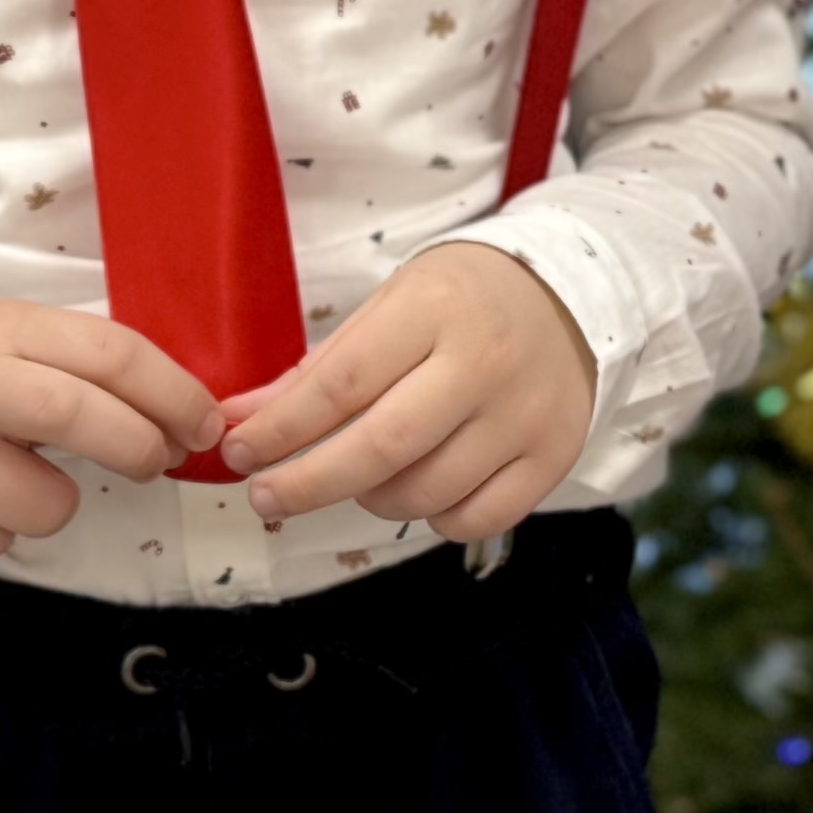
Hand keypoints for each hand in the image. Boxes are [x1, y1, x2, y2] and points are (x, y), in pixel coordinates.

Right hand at [0, 302, 221, 562]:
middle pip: (76, 416)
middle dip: (139, 447)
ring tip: (21, 477)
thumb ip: (90, 369)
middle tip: (156, 461)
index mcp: (2, 330)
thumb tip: (188, 421)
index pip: (109, 353)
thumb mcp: (16, 341)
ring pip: (42, 504)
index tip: (204, 426)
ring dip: (55, 502)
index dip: (174, 394)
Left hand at [220, 242, 596, 538]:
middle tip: (265, 496)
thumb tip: (241, 420)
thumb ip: (318, 369)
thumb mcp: (391, 307)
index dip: (281, 429)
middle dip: (308, 482)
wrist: (574, 294)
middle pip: (381, 449)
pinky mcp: (554, 456)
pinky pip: (476, 518)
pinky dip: (434, 517)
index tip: (238, 452)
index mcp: (434, 310)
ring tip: (358, 478)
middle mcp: (484, 365)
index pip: (341, 384)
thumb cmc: (464, 299)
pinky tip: (421, 489)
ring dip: (369, 499)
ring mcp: (524, 417)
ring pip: (425, 492)